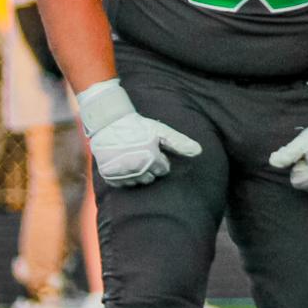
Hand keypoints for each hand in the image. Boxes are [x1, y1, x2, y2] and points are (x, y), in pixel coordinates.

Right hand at [77, 79, 202, 187]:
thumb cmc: (137, 126)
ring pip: (136, 182)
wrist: (108, 123)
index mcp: (151, 158)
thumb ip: (179, 142)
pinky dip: (123, 177)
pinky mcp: (109, 176)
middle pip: (150, 178)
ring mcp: (121, 173)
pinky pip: (121, 184)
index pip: (163, 170)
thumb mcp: (161, 131)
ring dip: (137, 174)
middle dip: (149, 168)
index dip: (160, 160)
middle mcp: (136, 168)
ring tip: (133, 159)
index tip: (154, 152)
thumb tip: (199, 151)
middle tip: (143, 155)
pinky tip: (123, 165)